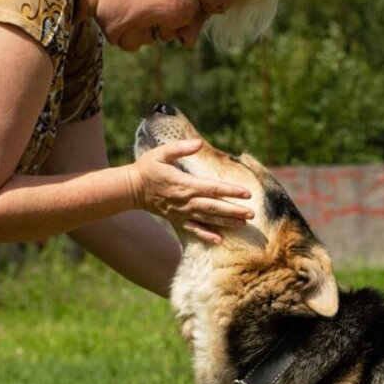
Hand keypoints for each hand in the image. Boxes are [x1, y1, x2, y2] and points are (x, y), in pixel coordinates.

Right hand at [126, 139, 252, 242]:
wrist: (131, 189)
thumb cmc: (147, 168)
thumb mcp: (161, 153)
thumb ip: (180, 148)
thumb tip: (198, 142)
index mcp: (185, 184)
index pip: (213, 188)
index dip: (231, 191)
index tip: (247, 193)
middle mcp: (186, 201)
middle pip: (215, 207)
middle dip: (234, 211)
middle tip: (252, 214)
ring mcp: (182, 213)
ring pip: (208, 219)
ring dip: (227, 222)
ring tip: (243, 224)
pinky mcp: (178, 220)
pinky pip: (194, 230)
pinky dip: (207, 235)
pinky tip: (219, 240)